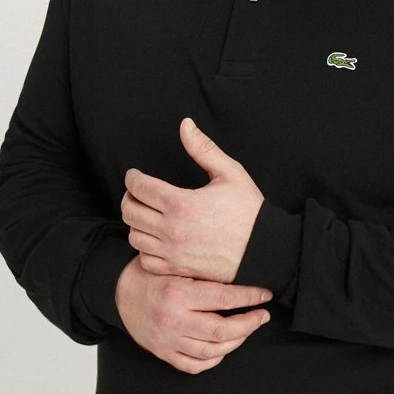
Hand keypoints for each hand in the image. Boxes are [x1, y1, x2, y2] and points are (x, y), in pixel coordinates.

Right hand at [115, 256, 272, 374]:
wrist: (118, 292)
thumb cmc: (149, 275)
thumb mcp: (174, 265)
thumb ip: (203, 274)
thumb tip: (242, 276)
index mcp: (178, 295)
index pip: (224, 298)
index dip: (250, 297)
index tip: (265, 296)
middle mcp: (173, 321)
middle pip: (222, 332)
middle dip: (249, 324)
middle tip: (262, 316)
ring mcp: (168, 341)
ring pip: (212, 351)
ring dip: (236, 342)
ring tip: (247, 329)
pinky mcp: (163, 353)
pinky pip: (194, 365)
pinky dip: (213, 359)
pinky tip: (223, 348)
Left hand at [121, 118, 263, 282]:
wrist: (264, 249)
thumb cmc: (249, 211)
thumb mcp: (230, 173)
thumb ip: (203, 148)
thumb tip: (185, 125)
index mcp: (181, 203)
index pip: (139, 187)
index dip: (132, 177)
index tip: (134, 175)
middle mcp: (171, 229)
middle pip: (130, 211)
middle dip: (129, 197)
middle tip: (137, 192)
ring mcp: (172, 252)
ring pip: (134, 236)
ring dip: (136, 222)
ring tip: (146, 214)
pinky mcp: (177, 269)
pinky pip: (145, 259)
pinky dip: (144, 248)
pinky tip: (154, 238)